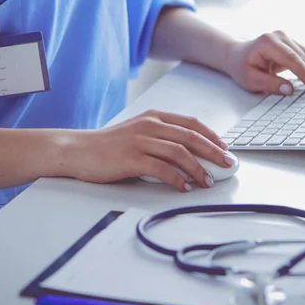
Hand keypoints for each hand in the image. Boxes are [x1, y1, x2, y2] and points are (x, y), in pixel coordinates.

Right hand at [61, 110, 236, 191]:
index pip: (191, 123)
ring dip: (198, 169)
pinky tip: (184, 187)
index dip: (211, 136)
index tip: (225, 147)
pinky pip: (162, 170)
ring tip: (208, 181)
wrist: (77, 150)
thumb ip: (160, 137)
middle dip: (213, 152)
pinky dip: (177, 179)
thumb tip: (189, 153)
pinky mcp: (131, 158)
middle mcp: (149, 125)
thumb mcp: (137, 132)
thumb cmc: (108, 145)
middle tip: (227, 164)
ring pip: (180, 153)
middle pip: (191, 137)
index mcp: (153, 117)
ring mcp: (140, 141)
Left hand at [225, 30, 304, 94]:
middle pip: (302, 57)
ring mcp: (288, 39)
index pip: (290, 58)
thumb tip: (289, 90)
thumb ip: (269, 84)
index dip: (304, 72)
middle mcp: (280, 36)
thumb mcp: (250, 79)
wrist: (238, 55)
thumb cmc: (242, 67)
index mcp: (268, 42)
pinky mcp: (293, 45)